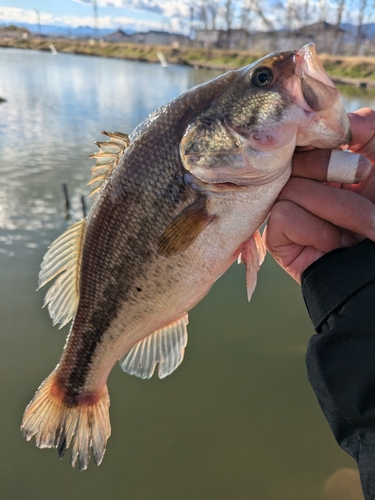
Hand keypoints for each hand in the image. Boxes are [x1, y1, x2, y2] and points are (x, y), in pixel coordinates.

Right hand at [264, 108, 374, 282]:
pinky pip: (281, 216)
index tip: (341, 142)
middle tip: (363, 182)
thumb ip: (367, 125)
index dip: (316, 138)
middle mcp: (305, 186)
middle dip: (334, 171)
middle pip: (294, 161)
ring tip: (361, 228)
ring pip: (290, 188)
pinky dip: (314, 228)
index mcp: (326, 166)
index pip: (302, 140)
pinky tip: (333, 243)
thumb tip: (336, 119)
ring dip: (337, 207)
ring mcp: (290, 212)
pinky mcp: (279, 240)